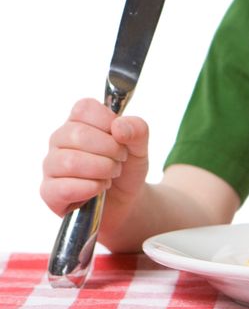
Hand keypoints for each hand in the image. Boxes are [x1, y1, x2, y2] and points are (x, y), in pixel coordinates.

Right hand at [41, 98, 149, 219]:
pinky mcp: (49, 191)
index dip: (108, 121)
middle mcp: (59, 139)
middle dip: (110, 149)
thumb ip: (137, 129)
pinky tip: (99, 188)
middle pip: (77, 134)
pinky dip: (91, 188)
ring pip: (70, 162)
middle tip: (120, 159)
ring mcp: (51, 165)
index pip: (84, 108)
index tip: (120, 136)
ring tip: (111, 174)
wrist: (126, 199)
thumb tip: (118, 126)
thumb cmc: (127, 165)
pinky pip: (64, 188)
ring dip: (101, 169)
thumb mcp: (140, 144)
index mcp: (78, 121)